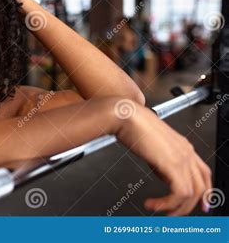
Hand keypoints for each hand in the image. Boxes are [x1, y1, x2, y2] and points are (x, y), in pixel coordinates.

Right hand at [114, 100, 211, 215]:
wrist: (126, 116)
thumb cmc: (131, 125)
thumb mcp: (151, 145)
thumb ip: (161, 159)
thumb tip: (162, 173)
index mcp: (183, 146)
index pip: (203, 173)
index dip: (204, 192)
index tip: (200, 204)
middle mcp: (186, 151)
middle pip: (202, 186)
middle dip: (190, 205)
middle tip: (176, 214)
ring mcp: (182, 157)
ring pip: (191, 193)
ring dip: (175, 207)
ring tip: (159, 210)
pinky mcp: (173, 164)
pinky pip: (180, 193)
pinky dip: (166, 203)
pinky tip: (152, 203)